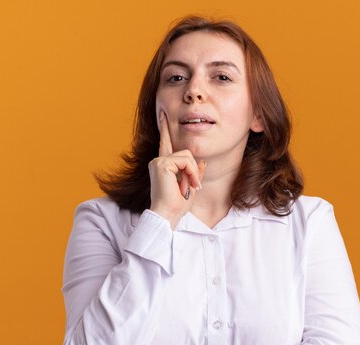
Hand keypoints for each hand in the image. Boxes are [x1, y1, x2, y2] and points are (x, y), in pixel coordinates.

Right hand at [148, 111, 206, 228]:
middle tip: (191, 187)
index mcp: (163, 165)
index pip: (165, 143)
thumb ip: (195, 173)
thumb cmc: (176, 206)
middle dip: (193, 170)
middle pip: (185, 153)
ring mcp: (159, 161)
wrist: (168, 215)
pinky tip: (186, 184)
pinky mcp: (162, 164)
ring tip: (188, 187)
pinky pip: (186, 161)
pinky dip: (191, 173)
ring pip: (187, 156)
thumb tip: (201, 161)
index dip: (165, 129)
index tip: (163, 114)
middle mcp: (158, 161)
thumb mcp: (190, 186)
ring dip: (192, 173)